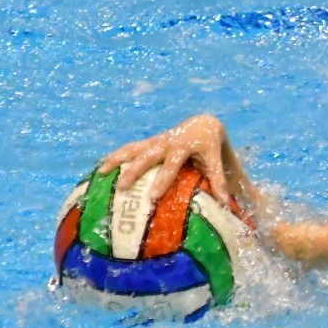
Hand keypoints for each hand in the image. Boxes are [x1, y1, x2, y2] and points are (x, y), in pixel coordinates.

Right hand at [97, 113, 232, 202]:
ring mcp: (155, 141)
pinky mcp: (148, 142)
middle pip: (147, 156)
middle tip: (122, 188)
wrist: (203, 124)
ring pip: (133, 149)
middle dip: (134, 172)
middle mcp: (166, 142)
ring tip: (101, 172)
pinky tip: (101, 168)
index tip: (153, 196)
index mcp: (184, 146)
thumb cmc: (211, 147)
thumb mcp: (217, 161)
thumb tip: (226, 204)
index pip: (173, 165)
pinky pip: (130, 149)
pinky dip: (115, 156)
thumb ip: (220, 181)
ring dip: (117, 159)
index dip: (163, 180)